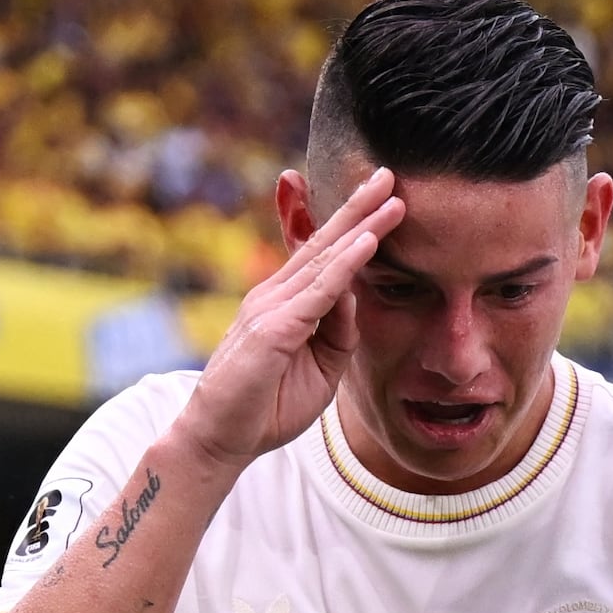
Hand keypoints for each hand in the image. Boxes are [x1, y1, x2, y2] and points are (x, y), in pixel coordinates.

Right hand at [169, 167, 404, 472]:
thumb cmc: (269, 404)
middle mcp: (275, 294)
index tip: (381, 197)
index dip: (352, 224)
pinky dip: (345, 265)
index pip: (324, 255)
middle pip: (324, 243)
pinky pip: (318, 291)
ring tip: (390, 196)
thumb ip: (339, 330)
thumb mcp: (321, 365)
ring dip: (360, 224)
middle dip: (358, 207)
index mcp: (286, 302)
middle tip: (389, 174)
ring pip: (324, 257)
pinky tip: (367, 242)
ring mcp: (272, 307)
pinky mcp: (273, 328)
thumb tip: (354, 296)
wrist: (223, 437)